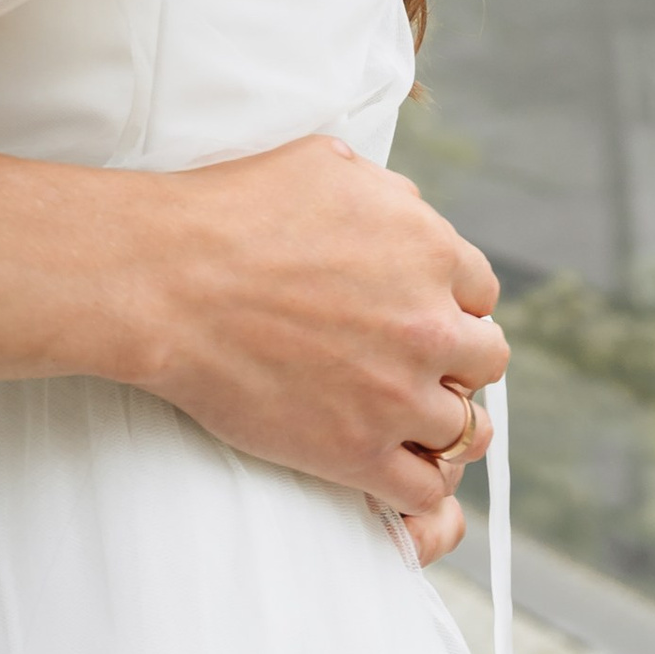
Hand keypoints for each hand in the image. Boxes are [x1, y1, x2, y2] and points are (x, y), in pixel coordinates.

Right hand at [113, 136, 505, 527]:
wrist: (168, 280)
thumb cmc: (232, 211)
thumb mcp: (324, 164)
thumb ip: (387, 193)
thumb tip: (412, 213)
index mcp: (429, 249)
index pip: (482, 291)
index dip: (452, 301)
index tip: (423, 311)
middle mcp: (429, 324)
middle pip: (486, 360)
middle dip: (457, 359)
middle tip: (416, 361)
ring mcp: (398, 395)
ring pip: (468, 430)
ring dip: (446, 423)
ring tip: (411, 419)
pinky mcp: (358, 454)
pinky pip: (426, 489)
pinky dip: (420, 482)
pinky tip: (394, 464)